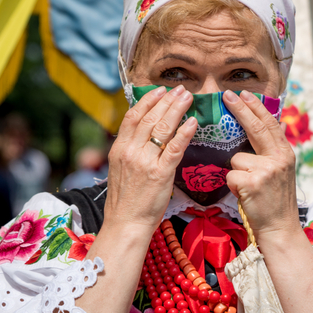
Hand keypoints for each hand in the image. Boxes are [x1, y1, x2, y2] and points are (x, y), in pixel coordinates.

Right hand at [101, 85, 196, 237]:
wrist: (125, 223)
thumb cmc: (126, 201)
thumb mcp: (120, 170)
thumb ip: (130, 151)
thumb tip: (143, 135)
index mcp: (119, 149)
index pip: (133, 117)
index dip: (147, 101)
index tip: (159, 90)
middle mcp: (130, 152)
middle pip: (150, 118)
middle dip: (166, 100)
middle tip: (179, 88)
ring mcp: (145, 162)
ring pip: (162, 128)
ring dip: (176, 109)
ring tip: (188, 97)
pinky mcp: (160, 174)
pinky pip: (174, 148)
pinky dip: (184, 133)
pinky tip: (193, 122)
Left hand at [223, 90, 301, 240]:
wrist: (280, 228)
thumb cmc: (275, 201)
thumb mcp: (281, 172)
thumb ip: (272, 151)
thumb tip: (269, 127)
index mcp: (285, 153)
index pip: (270, 124)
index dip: (256, 107)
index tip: (243, 93)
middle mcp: (279, 158)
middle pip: (256, 128)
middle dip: (240, 109)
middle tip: (226, 95)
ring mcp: (267, 170)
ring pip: (236, 158)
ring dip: (236, 172)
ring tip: (248, 187)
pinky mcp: (253, 182)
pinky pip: (231, 175)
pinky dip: (233, 185)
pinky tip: (244, 195)